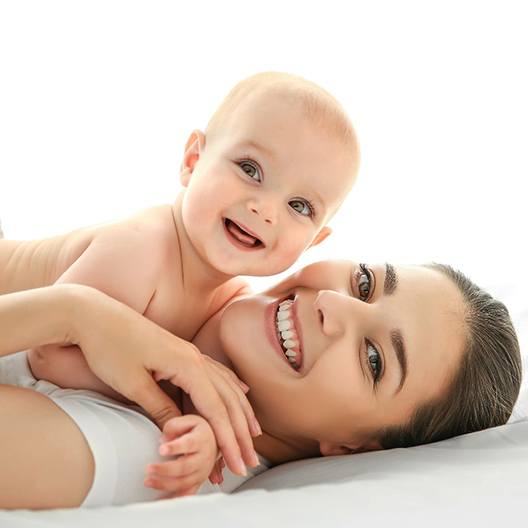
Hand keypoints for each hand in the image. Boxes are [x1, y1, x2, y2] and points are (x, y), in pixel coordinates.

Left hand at [68, 284, 260, 476]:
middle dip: (240, 432)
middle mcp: (195, 358)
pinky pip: (215, 373)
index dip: (228, 440)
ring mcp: (190, 353)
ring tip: (253, 433)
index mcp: (187, 365)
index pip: (215, 410)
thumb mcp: (133, 383)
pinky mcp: (181, 352)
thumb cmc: (110, 347)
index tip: (237, 466)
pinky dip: (231, 387)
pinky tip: (241, 391)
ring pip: (225, 385)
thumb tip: (179, 432)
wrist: (95, 315)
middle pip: (227, 399)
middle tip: (250, 461)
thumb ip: (160, 408)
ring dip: (240, 412)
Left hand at [145, 415, 218, 496]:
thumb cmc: (198, 431)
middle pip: (185, 467)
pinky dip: (173, 499)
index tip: (161, 449)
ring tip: (149, 481)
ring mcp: (202, 472)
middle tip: (149, 468)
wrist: (214, 441)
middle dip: (165, 469)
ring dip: (165, 484)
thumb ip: (174, 426)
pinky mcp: (198, 482)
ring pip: (184, 482)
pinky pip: (186, 494)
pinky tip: (161, 499)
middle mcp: (204, 457)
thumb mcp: (188, 420)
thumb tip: (164, 439)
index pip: (188, 444)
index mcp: (201, 439)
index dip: (175, 447)